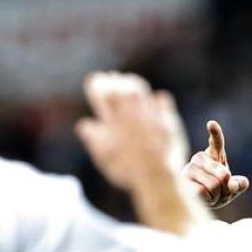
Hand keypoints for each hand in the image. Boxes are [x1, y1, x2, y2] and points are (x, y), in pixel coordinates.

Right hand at [77, 71, 188, 191]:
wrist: (156, 175)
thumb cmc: (125, 168)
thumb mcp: (103, 156)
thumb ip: (92, 137)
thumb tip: (84, 124)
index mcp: (111, 116)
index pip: (100, 91)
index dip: (96, 83)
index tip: (94, 79)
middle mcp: (130, 110)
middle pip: (120, 86)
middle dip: (114, 80)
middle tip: (111, 76)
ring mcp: (150, 112)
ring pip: (140, 88)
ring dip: (133, 83)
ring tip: (130, 82)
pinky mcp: (167, 118)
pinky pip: (162, 100)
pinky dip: (156, 99)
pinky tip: (156, 98)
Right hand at [181, 120, 248, 208]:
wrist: (199, 202)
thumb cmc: (218, 191)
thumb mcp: (232, 187)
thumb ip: (238, 184)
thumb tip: (233, 185)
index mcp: (214, 154)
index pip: (216, 142)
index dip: (215, 134)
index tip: (211, 124)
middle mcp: (199, 158)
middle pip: (223, 175)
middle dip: (226, 189)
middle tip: (219, 191)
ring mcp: (190, 168)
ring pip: (214, 185)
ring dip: (216, 196)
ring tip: (210, 195)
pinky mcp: (183, 180)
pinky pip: (202, 192)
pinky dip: (206, 200)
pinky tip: (201, 198)